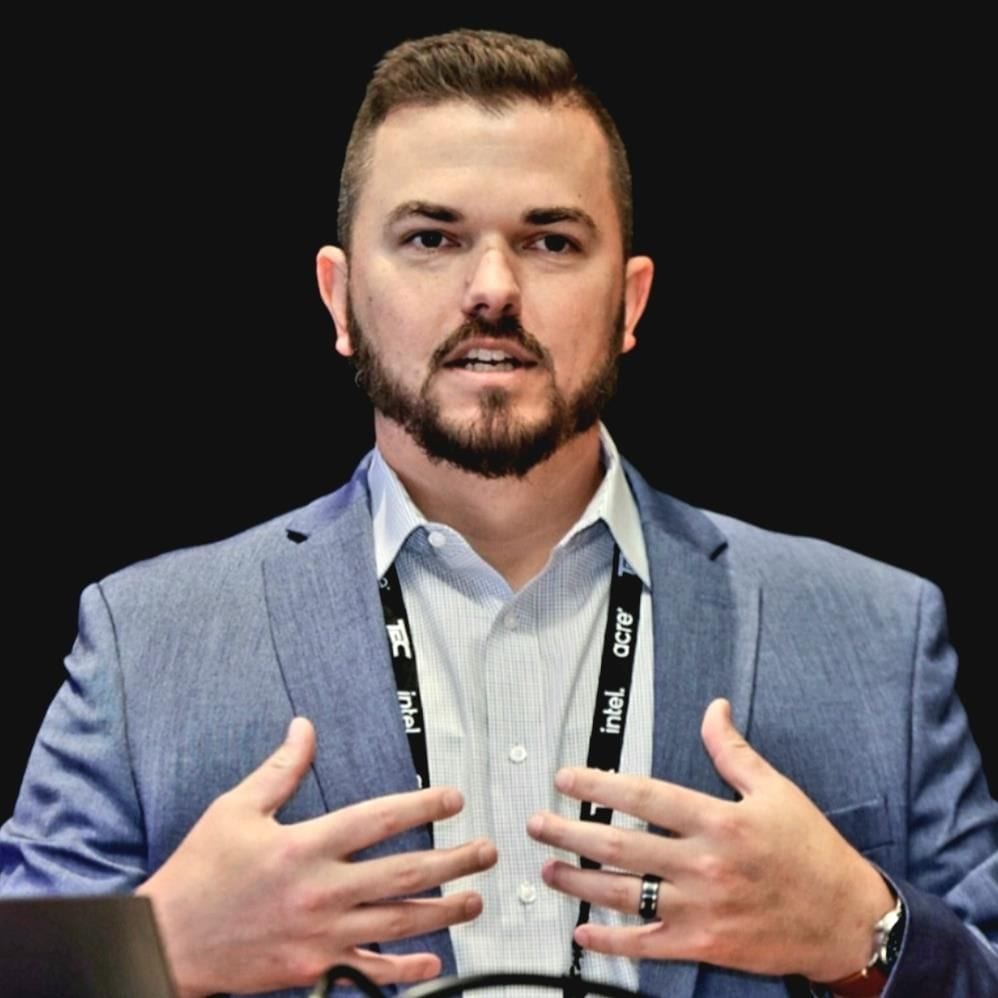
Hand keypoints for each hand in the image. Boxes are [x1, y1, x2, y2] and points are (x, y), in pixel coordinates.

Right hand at [137, 717, 496, 997]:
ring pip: (398, 921)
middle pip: (403, 872)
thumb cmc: (200, 872)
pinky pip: (370, 971)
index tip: (454, 798)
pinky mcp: (314, 967)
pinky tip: (433, 961)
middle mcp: (321, 890)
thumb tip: (304, 728)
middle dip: (453, 860)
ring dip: (444, 911)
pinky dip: (405, 968)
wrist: (166, 940)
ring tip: (475, 898)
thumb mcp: (236, 809)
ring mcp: (321, 934)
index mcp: (305, 846)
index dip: (422, 804)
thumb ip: (280, 769)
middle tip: (486, 852)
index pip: (379, 819)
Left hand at [526, 698, 892, 981]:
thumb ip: (733, 752)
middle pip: (621, 845)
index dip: (598, 785)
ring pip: (624, 894)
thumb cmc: (811, 852)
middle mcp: (702, 865)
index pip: (643, 796)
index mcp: (717, 821)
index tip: (566, 779)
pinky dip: (611, 941)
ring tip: (548, 867)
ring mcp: (699, 909)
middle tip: (537, 823)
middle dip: (571, 832)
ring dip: (579, 882)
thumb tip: (714, 709)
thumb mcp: (776, 791)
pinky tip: (582, 932)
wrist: (847, 919)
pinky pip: (646, 944)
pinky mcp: (704, 945)